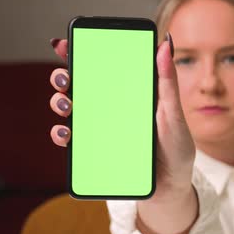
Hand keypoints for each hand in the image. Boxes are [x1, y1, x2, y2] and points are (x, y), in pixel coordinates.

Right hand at [48, 35, 195, 197]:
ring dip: (58, 102)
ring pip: (68, 110)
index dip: (79, 52)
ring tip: (65, 105)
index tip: (64, 44)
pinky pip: (70, 140)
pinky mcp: (94, 152)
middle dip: (62, 77)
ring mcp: (100, 129)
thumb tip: (166, 44)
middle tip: (64, 79)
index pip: (101, 67)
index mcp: (128, 93)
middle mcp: (110, 108)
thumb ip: (167, 82)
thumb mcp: (174, 114)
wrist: (170, 189)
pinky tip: (66, 134)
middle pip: (78, 85)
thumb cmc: (176, 149)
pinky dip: (61, 134)